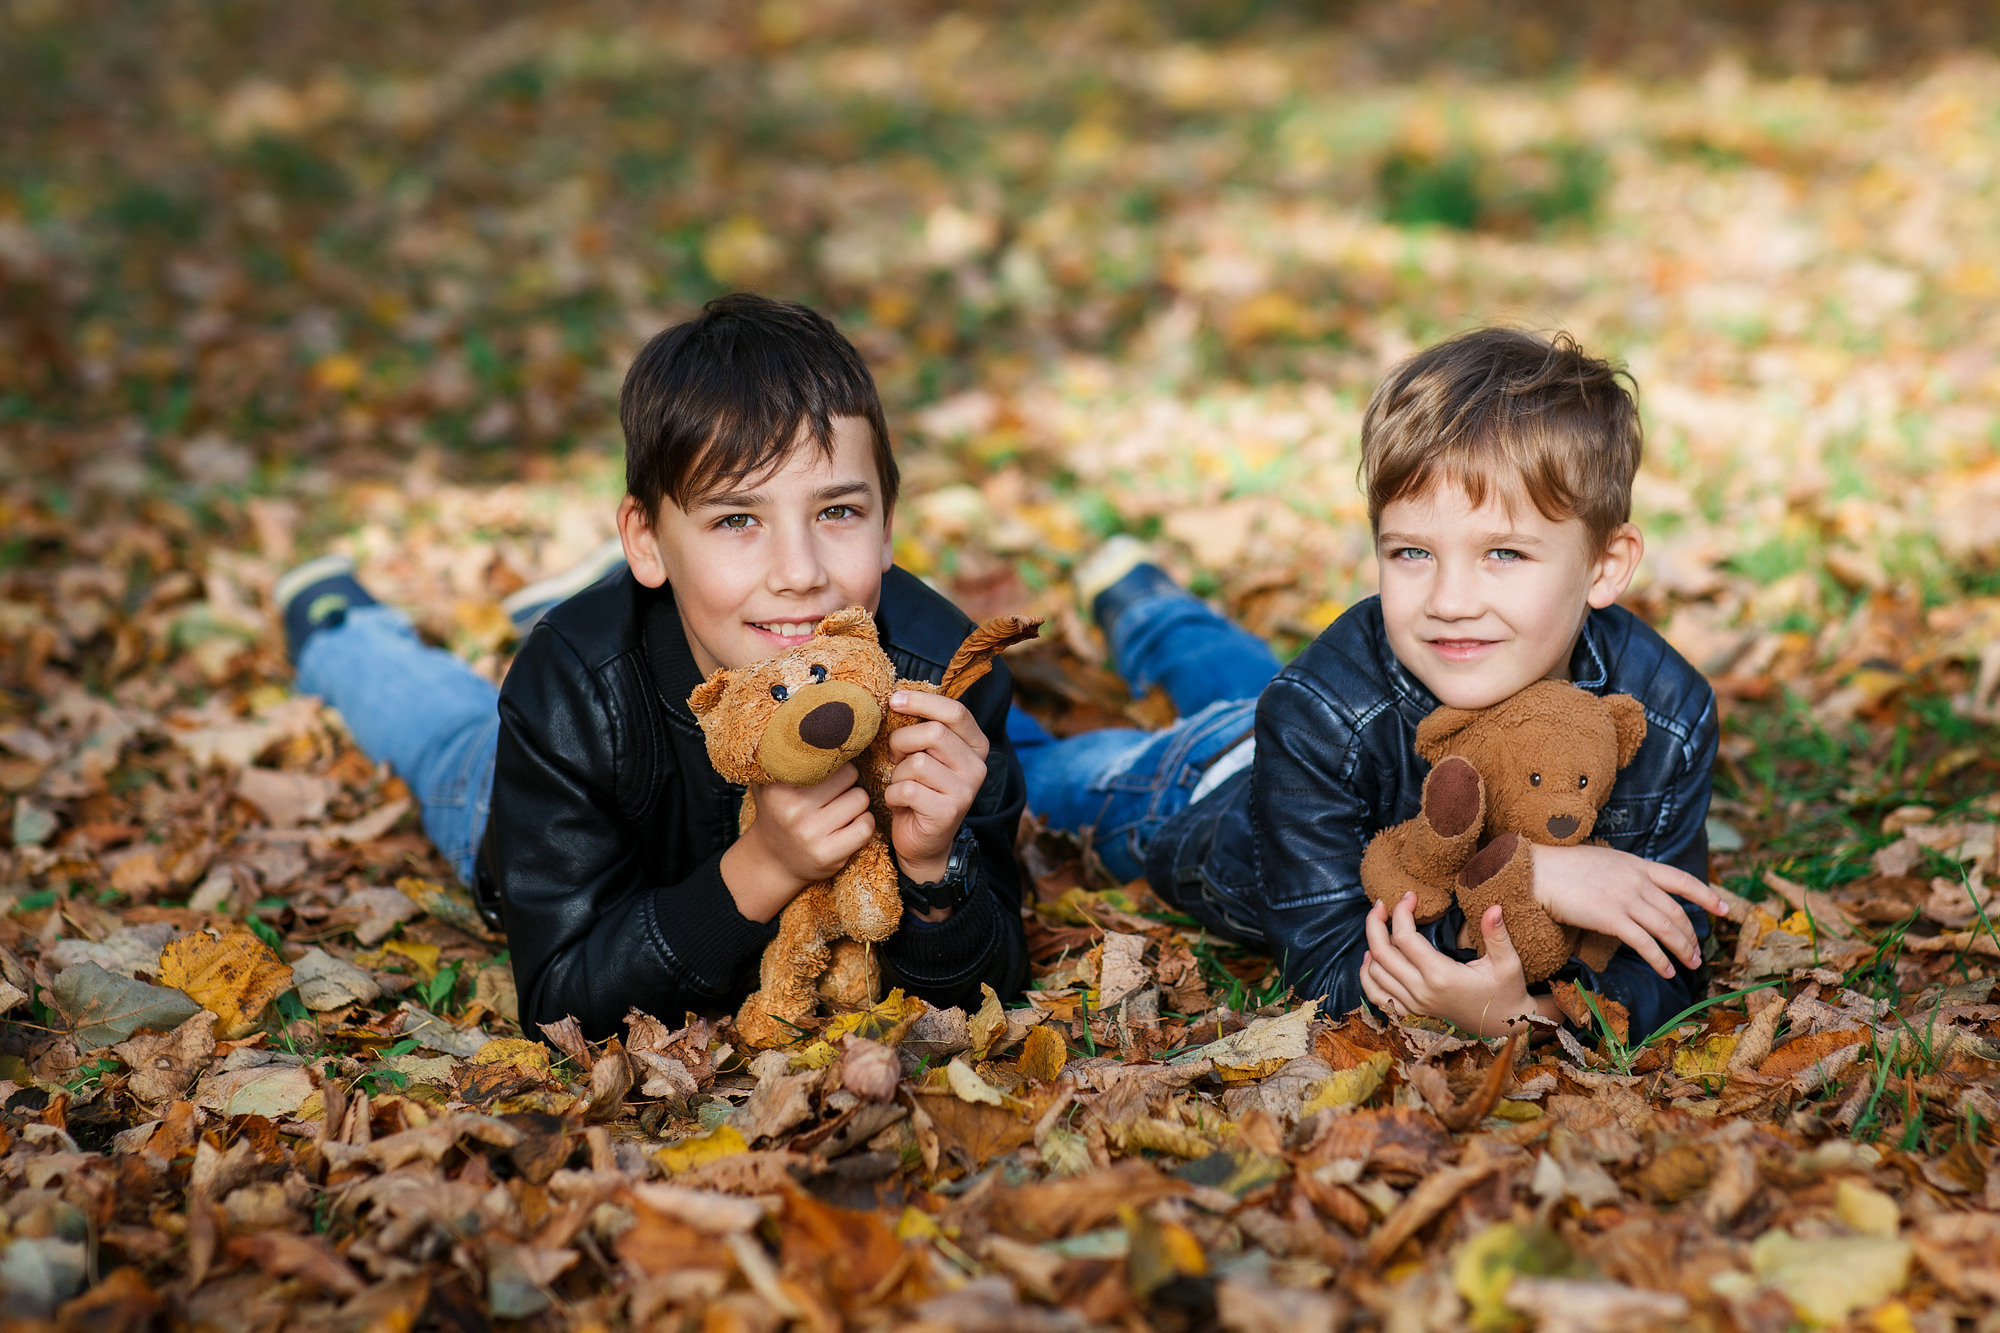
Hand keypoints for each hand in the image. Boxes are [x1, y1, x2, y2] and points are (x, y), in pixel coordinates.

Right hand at [720, 763, 873, 922]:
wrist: (772, 860)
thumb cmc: (779, 810)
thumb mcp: (772, 779)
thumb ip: (784, 749)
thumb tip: (803, 705)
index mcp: (779, 785)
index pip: (827, 755)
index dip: (834, 759)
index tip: (832, 761)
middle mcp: (792, 809)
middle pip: (849, 775)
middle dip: (847, 782)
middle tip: (832, 792)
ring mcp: (811, 834)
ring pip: (861, 799)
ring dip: (856, 803)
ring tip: (838, 810)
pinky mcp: (829, 855)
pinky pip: (866, 826)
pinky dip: (863, 824)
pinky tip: (846, 827)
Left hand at [882, 689, 988, 883]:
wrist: (924, 843)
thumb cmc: (920, 791)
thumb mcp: (926, 755)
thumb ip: (923, 730)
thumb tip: (898, 699)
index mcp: (976, 746)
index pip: (955, 711)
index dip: (922, 701)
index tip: (894, 700)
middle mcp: (978, 766)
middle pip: (933, 733)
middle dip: (902, 741)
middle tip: (894, 755)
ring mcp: (967, 790)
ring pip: (917, 763)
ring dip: (897, 774)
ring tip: (901, 785)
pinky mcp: (949, 811)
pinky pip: (908, 789)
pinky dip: (893, 795)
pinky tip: (900, 803)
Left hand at [1360, 894, 1555, 1037]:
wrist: (1504, 1025)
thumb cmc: (1507, 991)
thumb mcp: (1508, 963)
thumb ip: (1497, 935)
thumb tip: (1493, 906)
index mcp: (1441, 976)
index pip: (1404, 938)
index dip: (1401, 911)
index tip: (1410, 895)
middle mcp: (1421, 992)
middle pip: (1381, 952)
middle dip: (1376, 922)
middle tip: (1383, 904)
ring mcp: (1413, 1005)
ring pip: (1374, 972)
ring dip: (1371, 944)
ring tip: (1381, 923)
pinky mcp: (1411, 1012)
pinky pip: (1376, 995)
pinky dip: (1367, 975)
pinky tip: (1371, 958)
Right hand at [1530, 843, 1728, 978]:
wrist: (1539, 872)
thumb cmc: (1564, 867)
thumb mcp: (1604, 861)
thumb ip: (1625, 874)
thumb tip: (1637, 890)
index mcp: (1637, 865)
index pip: (1681, 880)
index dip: (1706, 895)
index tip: (1723, 909)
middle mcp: (1637, 881)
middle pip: (1676, 912)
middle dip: (1692, 935)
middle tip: (1698, 953)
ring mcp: (1625, 899)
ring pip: (1666, 929)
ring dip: (1682, 949)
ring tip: (1690, 965)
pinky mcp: (1611, 918)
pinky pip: (1644, 943)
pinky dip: (1660, 959)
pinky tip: (1666, 971)